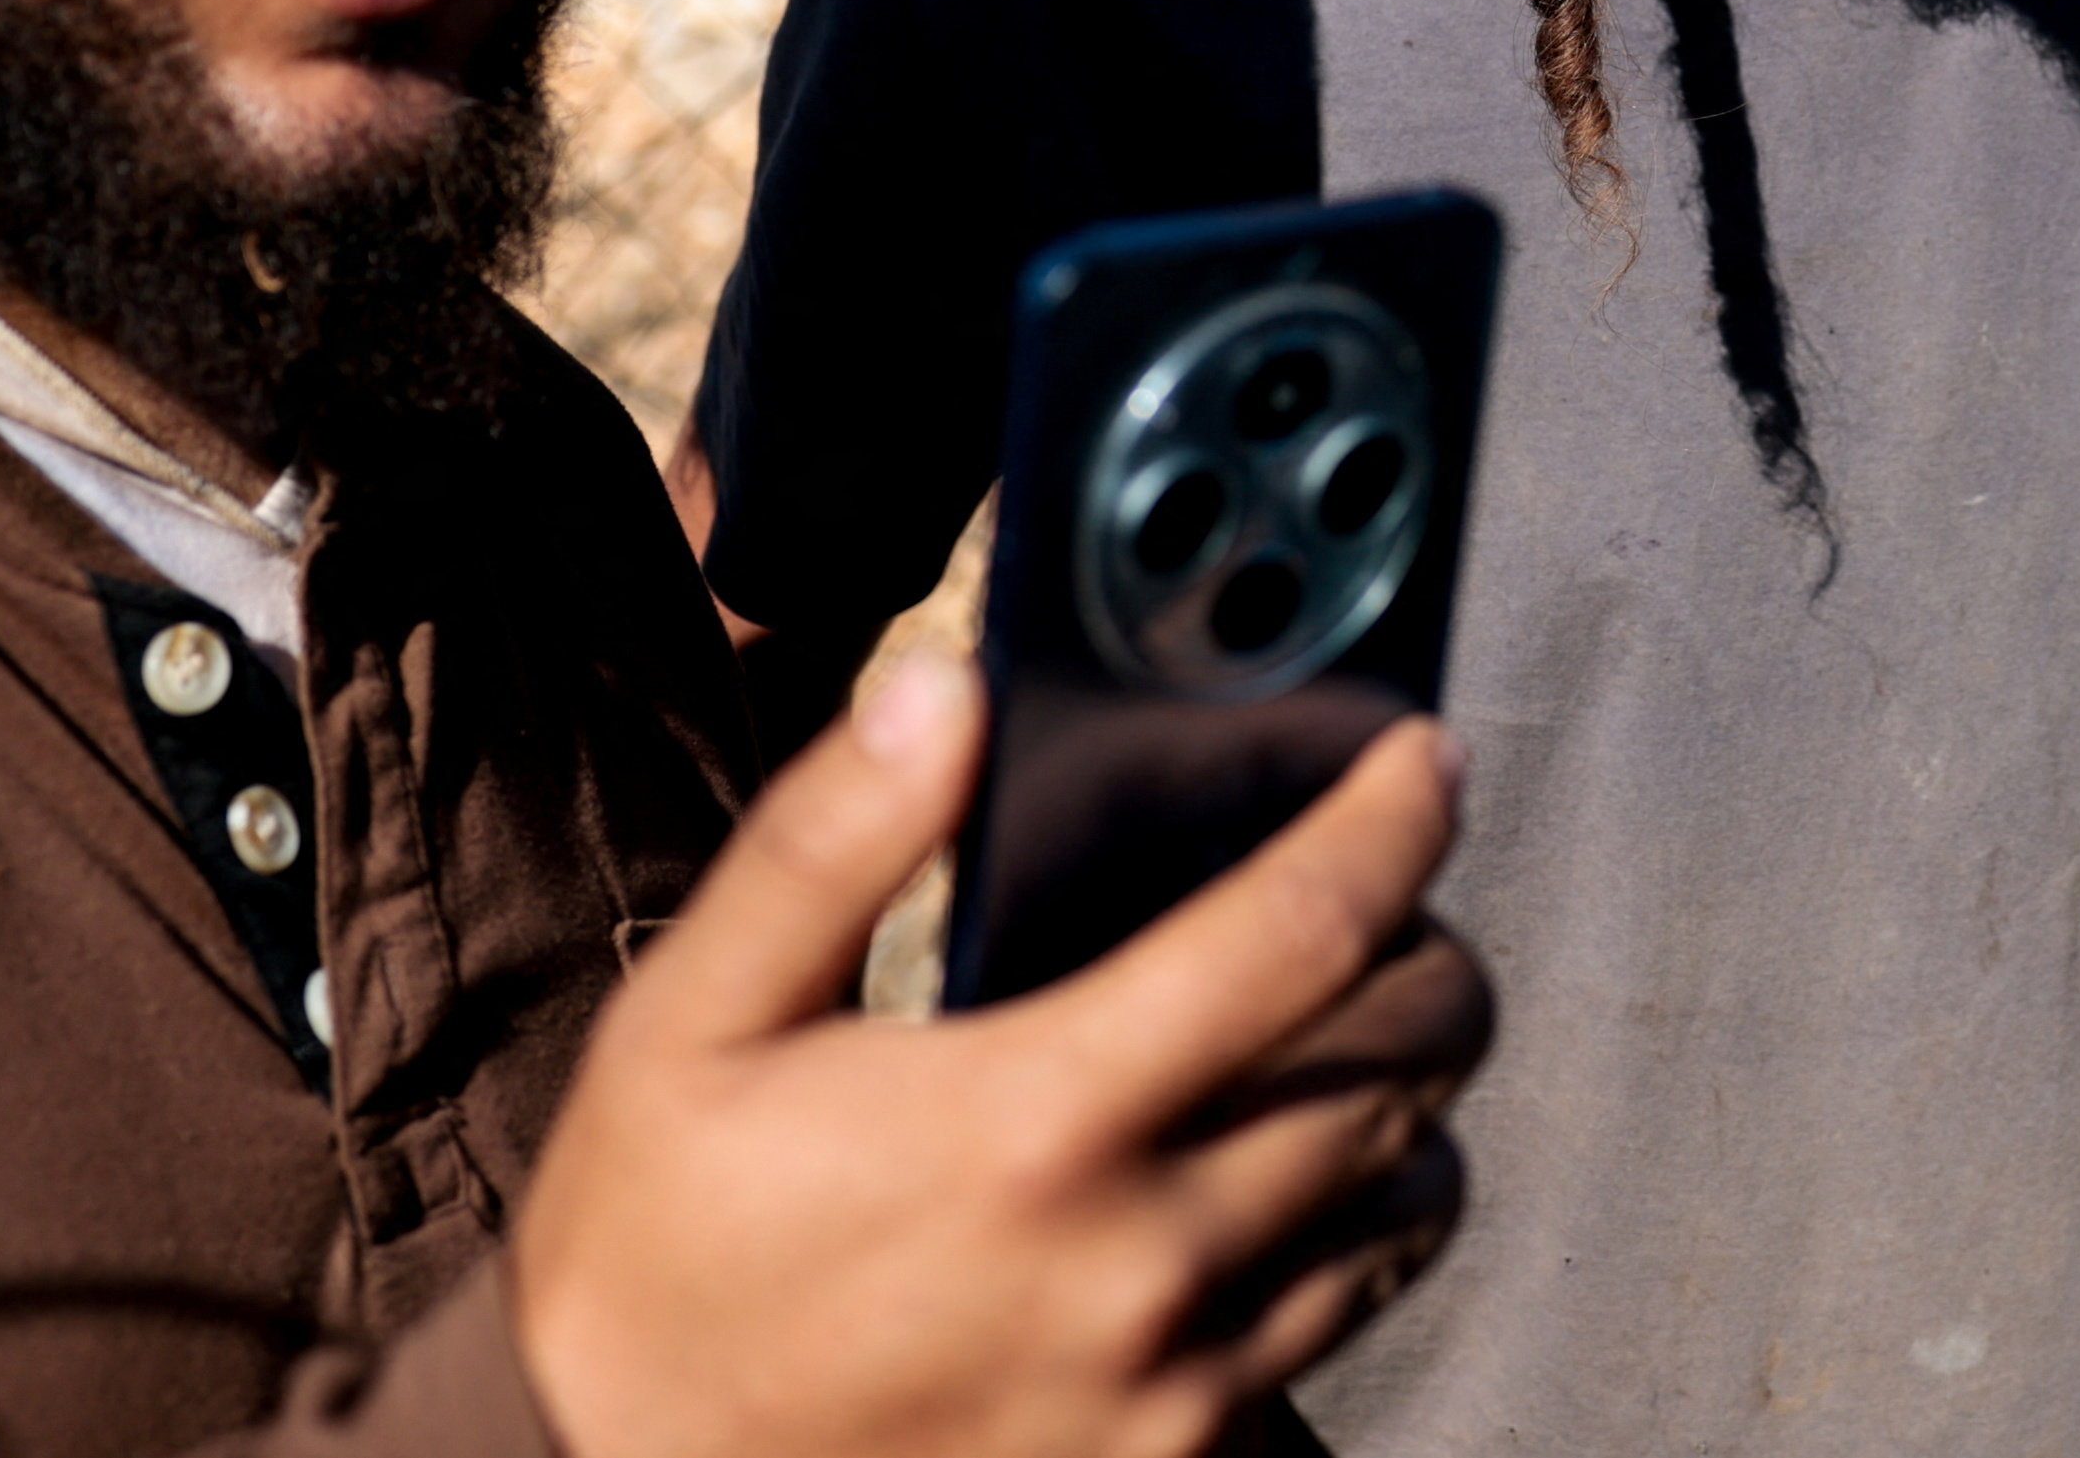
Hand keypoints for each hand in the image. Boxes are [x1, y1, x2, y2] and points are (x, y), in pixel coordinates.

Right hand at [513, 655, 1489, 1457]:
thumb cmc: (654, 1271)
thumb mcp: (689, 1028)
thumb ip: (827, 846)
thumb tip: (941, 693)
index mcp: (1033, 1119)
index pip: (1299, 933)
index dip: (1389, 823)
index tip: (1418, 764)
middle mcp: (1139, 1259)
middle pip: (1399, 1067)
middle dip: (1425, 959)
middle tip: (1391, 910)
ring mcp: (1176, 1386)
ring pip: (1405, 1208)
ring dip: (1406, 1110)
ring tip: (1344, 1051)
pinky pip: (1338, 1334)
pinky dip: (1349, 1247)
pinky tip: (1278, 1204)